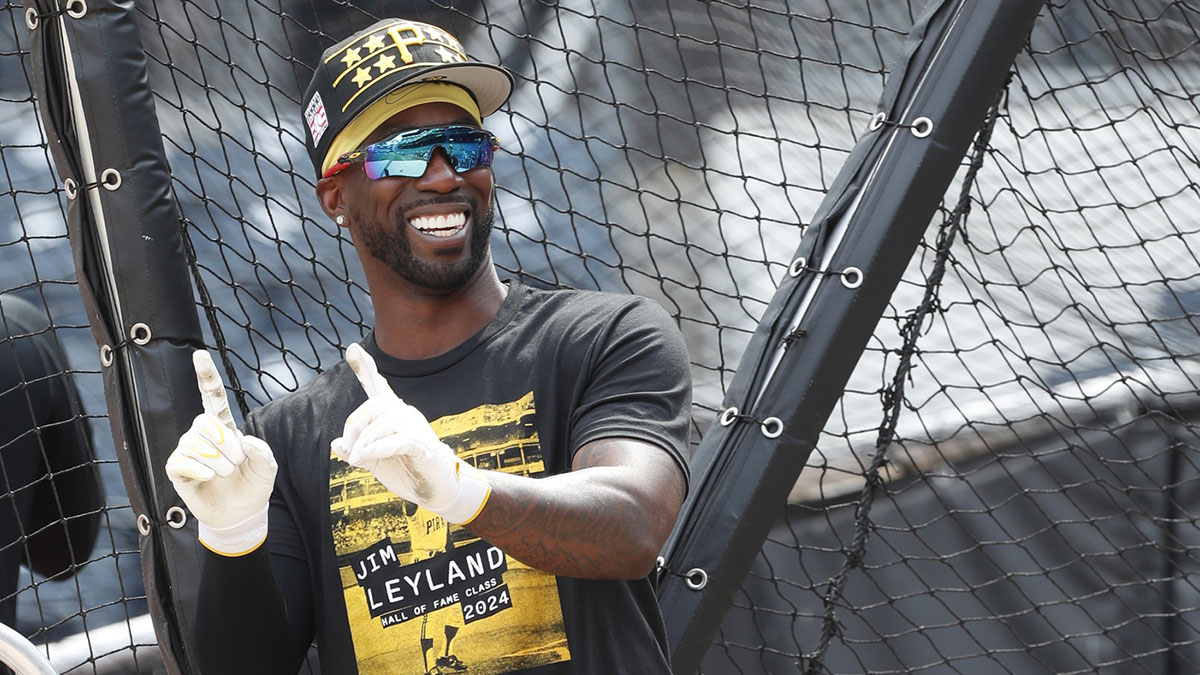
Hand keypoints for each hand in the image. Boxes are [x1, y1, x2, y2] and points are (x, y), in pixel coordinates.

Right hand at [165, 350, 277, 555]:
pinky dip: (200, 469)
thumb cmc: (252, 486)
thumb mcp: (267, 469)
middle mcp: (203, 434)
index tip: (199, 354)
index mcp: (224, 427)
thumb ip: (264, 453)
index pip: (211, 396)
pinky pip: (182, 461)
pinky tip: (208, 477)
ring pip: (195, 443)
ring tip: (225, 473)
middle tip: (237, 463)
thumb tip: (246, 443)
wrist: (240, 514)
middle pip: (205, 421)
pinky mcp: (176, 468)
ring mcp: (187, 450)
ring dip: (218, 461)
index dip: (206, 376)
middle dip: (227, 444)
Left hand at [331, 343, 489, 524]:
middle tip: (350, 451)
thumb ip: (357, 451)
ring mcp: (417, 429)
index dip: (366, 368)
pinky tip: (368, 457)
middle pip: (376, 406)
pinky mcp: (423, 447)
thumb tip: (335, 443)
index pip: (379, 387)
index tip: (352, 349)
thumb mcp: (375, 462)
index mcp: (394, 416)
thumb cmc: (407, 472)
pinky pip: (400, 440)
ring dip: (365, 442)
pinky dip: (380, 447)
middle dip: (355, 427)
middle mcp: (407, 415)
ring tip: (357, 460)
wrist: (437, 490)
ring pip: (386, 422)